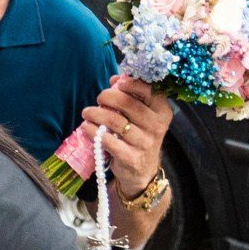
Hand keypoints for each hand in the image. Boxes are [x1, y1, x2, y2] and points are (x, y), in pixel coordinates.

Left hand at [80, 76, 170, 197]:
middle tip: (99, 98)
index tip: (116, 83)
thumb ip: (131, 96)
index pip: (149, 90)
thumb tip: (115, 79)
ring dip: (95, 113)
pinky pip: (107, 139)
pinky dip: (92, 131)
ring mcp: (144, 142)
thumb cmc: (139, 136)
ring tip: (87, 112)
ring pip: (114, 120)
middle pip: (127, 103)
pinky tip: (86, 127)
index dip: (130, 83)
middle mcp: (156, 126)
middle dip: (107, 97)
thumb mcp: (142, 116)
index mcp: (162, 111)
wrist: (142, 171)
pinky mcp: (130, 157)